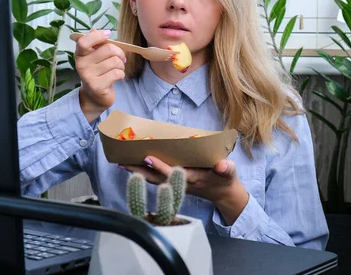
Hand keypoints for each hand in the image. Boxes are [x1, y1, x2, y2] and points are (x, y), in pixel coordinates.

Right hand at [74, 29, 125, 121]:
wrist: (95, 96)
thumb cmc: (98, 72)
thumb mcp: (94, 56)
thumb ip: (95, 43)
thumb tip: (94, 30)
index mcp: (80, 54)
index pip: (84, 41)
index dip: (98, 36)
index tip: (108, 34)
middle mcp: (81, 64)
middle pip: (108, 49)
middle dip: (120, 53)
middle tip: (120, 59)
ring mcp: (88, 76)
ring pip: (115, 61)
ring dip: (121, 65)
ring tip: (117, 69)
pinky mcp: (97, 86)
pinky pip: (117, 73)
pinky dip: (121, 74)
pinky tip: (116, 77)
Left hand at [123, 156, 248, 224]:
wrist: (222, 192)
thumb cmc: (225, 178)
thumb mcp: (228, 173)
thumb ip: (226, 169)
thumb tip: (222, 166)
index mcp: (191, 178)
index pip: (171, 173)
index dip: (159, 166)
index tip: (147, 157)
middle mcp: (179, 182)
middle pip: (155, 177)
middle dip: (139, 170)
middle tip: (122, 162)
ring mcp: (175, 183)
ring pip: (152, 178)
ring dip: (137, 172)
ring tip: (122, 163)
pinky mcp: (173, 182)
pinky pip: (155, 177)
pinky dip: (143, 171)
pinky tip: (133, 165)